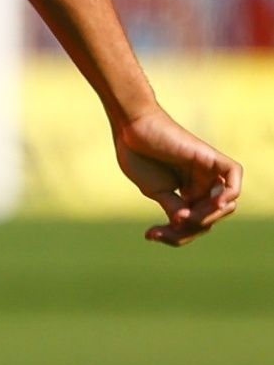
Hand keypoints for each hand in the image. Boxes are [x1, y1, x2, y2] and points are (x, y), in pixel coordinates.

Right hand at [112, 105, 241, 245]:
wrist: (130, 130)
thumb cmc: (139, 156)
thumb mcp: (157, 191)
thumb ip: (175, 208)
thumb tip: (185, 224)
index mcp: (190, 193)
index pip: (196, 223)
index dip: (177, 235)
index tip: (150, 234)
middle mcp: (203, 183)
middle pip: (211, 218)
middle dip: (188, 230)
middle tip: (158, 231)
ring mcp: (208, 171)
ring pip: (224, 205)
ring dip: (203, 218)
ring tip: (175, 218)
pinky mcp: (211, 157)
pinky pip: (233, 176)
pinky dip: (229, 193)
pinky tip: (213, 204)